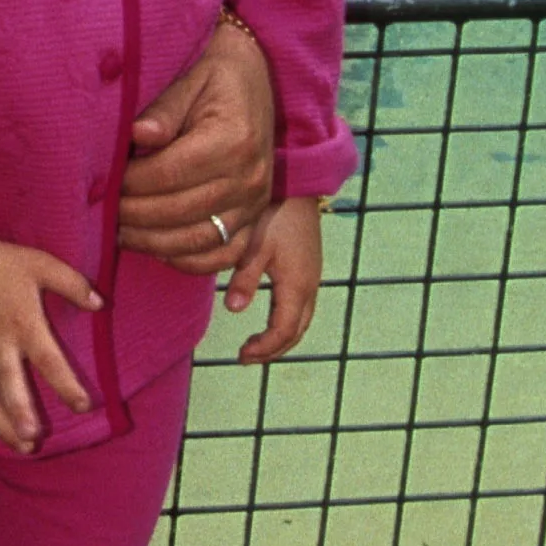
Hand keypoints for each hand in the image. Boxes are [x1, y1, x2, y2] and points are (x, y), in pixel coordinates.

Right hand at [0, 241, 98, 454]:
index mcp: (24, 323)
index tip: (83, 406)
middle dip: (20, 413)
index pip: (49, 359)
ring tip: (18, 444)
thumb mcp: (41, 263)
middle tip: (33, 440)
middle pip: (9, 383)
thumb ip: (73, 284)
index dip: (66, 384)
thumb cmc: (1, 262)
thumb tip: (101, 304)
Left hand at [120, 15, 275, 266]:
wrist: (259, 74)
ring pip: (198, 240)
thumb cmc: (216, 73)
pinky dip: (188, 261)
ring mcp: (255, 202)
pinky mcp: (256, 217)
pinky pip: (223, 254)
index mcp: (232, 141)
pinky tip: (157, 249)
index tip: (101, 183)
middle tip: (100, 213)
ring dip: (153, 244)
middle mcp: (249, 178)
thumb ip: (163, 109)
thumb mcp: (190, 78)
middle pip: (180, 212)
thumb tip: (136, 135)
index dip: (130, 183)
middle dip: (133, 217)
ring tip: (119, 234)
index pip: (168, 174)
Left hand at [220, 196, 323, 364]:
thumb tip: (233, 309)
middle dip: (272, 350)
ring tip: (256, 346)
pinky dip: (286, 322)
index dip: (263, 348)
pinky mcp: (309, 270)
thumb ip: (245, 279)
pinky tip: (269, 320)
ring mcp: (312, 279)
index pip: (282, 331)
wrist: (297, 188)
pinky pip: (302, 308)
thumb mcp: (255, 246)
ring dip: (280, 338)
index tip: (241, 355)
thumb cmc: (274, 214)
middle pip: (295, 333)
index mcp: (297, 285)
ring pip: (301, 322)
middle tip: (246, 357)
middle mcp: (309, 287)